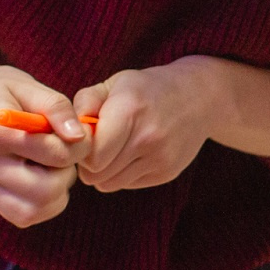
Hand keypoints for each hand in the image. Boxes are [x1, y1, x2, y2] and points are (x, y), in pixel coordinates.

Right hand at [0, 61, 90, 226]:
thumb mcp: (25, 85)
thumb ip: (56, 107)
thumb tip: (80, 136)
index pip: (54, 154)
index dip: (79, 145)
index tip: (77, 133)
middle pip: (45, 190)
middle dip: (66, 173)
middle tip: (63, 153)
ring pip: (33, 211)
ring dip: (55, 194)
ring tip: (51, 168)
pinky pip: (21, 216)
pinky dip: (41, 204)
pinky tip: (40, 179)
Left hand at [73, 57, 223, 191]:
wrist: (199, 98)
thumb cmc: (146, 90)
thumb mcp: (114, 84)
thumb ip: (84, 103)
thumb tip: (69, 135)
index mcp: (130, 110)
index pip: (92, 155)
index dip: (80, 150)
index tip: (85, 139)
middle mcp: (148, 137)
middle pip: (96, 173)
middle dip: (88, 163)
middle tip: (95, 146)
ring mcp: (161, 158)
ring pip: (109, 184)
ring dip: (103, 171)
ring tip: (112, 150)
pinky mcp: (167, 173)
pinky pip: (127, 185)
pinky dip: (122, 174)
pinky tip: (131, 154)